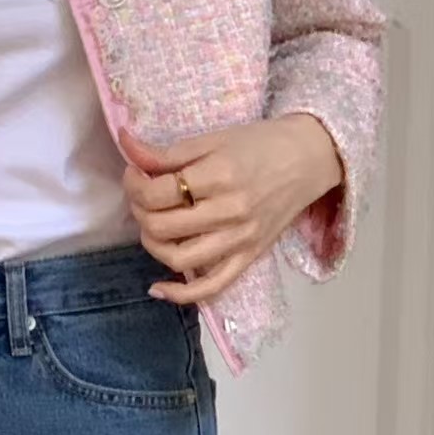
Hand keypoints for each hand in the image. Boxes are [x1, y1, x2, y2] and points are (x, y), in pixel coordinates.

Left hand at [119, 114, 342, 302]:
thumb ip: (165, 152)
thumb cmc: (259, 145)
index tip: (134, 173)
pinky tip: (157, 287)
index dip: (134, 183)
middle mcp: (230, 212)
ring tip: (153, 223)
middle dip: (140, 211)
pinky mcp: (249, 258)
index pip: (157, 193)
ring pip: (178, 259)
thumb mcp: (211, 140)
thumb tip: (126, 146)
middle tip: (143, 195)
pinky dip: (180, 294)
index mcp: (219, 176)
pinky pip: (211, 287)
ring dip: (152, 244)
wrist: (308, 160)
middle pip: (161, 227)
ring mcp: (240, 240)